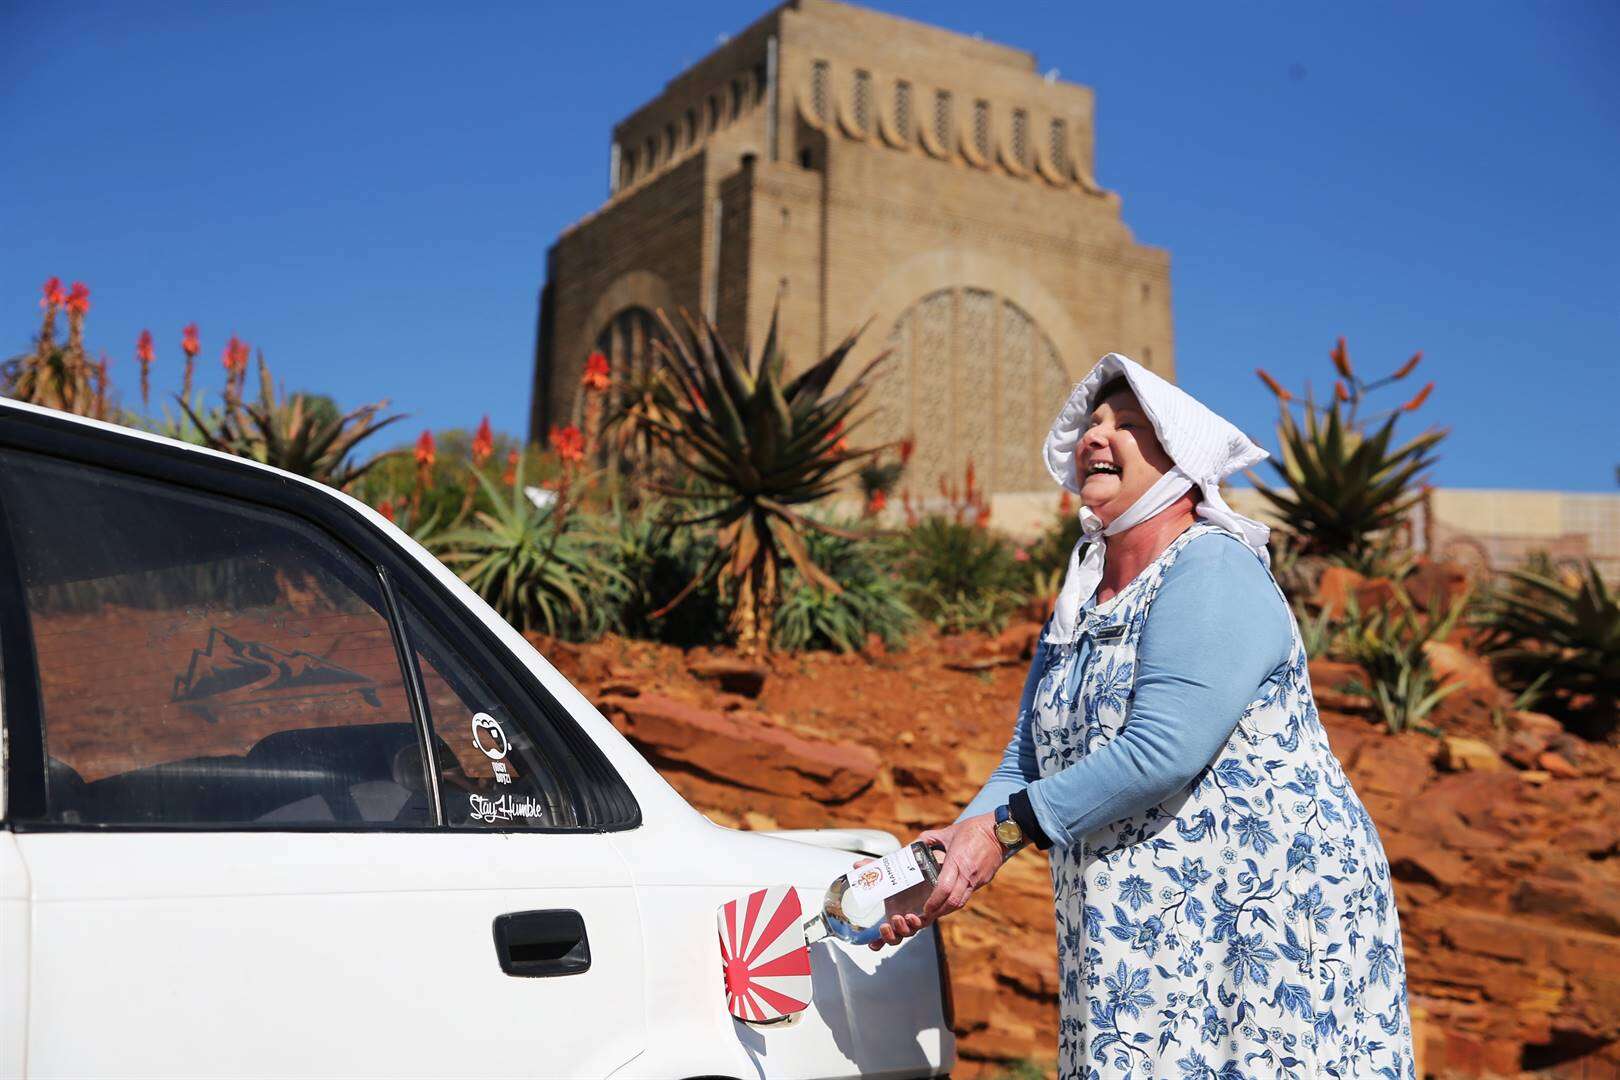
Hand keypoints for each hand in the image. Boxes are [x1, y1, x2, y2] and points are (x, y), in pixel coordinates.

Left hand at [865, 815, 1007, 949]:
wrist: (1001, 832)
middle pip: (953, 902)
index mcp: (957, 861)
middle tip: (927, 915)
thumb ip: (930, 837)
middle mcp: (968, 874)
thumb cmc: (974, 829)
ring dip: (948, 909)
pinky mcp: (984, 880)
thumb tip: (915, 843)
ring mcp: (978, 879)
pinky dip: (957, 900)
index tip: (925, 908)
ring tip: (936, 911)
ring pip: (962, 901)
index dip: (934, 902)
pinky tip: (950, 899)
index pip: (944, 889)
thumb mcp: (949, 831)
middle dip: (939, 912)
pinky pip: (968, 894)